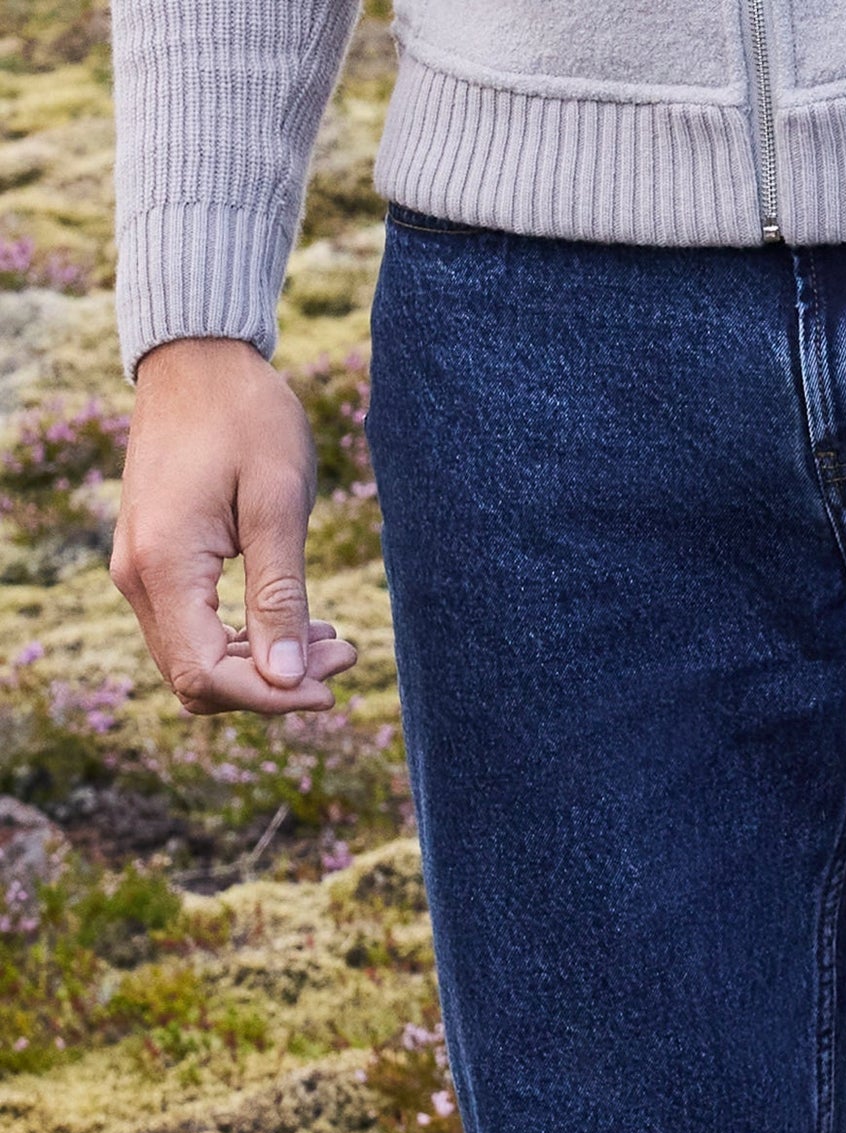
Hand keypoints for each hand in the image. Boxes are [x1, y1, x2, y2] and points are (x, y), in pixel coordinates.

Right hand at [111, 337, 357, 716]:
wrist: (199, 356)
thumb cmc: (245, 415)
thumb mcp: (278, 504)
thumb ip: (280, 596)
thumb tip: (287, 679)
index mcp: (163, 564)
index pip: (207, 674)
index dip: (271, 697)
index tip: (331, 686)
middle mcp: (137, 576)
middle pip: (198, 678)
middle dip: (273, 685)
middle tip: (342, 657)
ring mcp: (139, 570)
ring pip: (196, 660)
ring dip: (263, 666)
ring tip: (332, 641)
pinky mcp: (154, 562)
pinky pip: (193, 630)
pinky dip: (245, 641)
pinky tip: (299, 624)